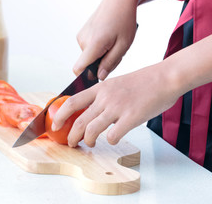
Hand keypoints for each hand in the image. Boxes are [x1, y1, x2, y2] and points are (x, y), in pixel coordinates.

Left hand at [52, 64, 179, 146]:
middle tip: (71, 142)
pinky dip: (111, 141)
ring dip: (88, 140)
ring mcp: (118, 107)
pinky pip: (113, 135)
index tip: (55, 124)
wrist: (165, 77)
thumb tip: (91, 110)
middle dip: (71, 135)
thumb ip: (103, 95)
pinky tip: (114, 139)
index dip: (60, 115)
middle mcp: (105, 97)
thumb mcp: (116, 83)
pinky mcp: (131, 117)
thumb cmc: (143, 81)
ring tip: (89, 143)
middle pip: (79, 120)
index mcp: (100, 88)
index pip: (72, 101)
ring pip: (92, 130)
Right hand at [74, 0, 137, 79]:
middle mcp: (83, 41)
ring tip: (113, 41)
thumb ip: (110, 63)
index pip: (79, 69)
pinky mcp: (82, 33)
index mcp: (93, 44)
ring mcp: (81, 36)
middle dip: (100, 63)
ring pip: (89, 56)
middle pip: (87, 64)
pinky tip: (108, 36)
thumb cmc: (124, 20)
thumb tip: (99, 77)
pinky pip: (88, 48)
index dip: (86, 77)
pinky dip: (98, 47)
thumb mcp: (123, 45)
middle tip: (116, 51)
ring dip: (100, 54)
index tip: (98, 76)